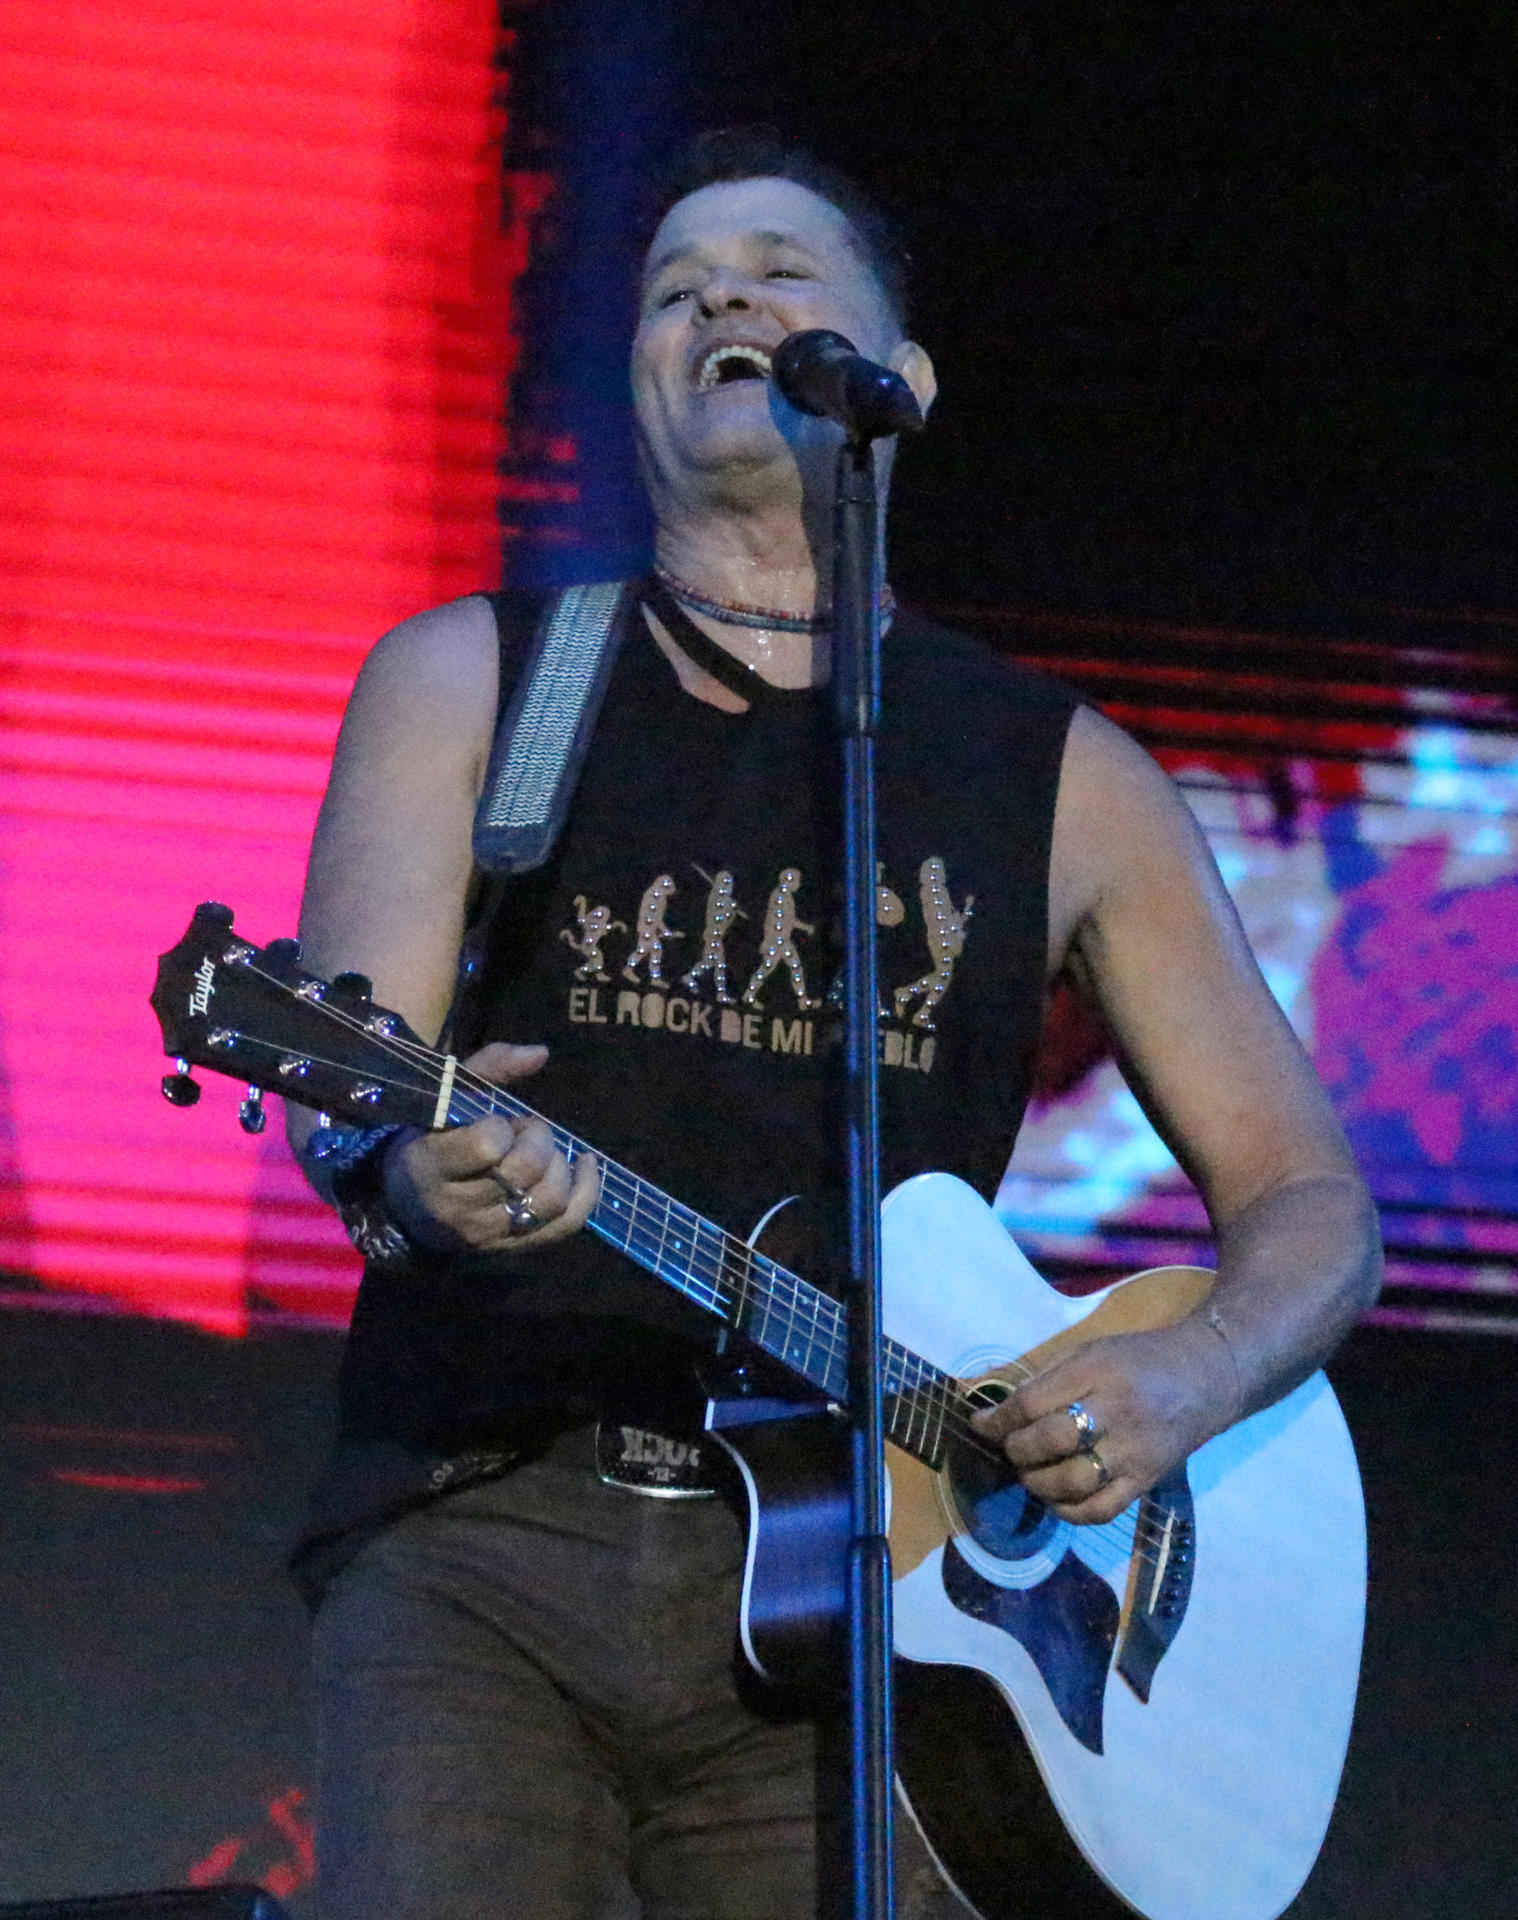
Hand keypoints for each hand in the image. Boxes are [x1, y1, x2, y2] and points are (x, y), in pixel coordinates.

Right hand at [383, 1042, 598, 1255]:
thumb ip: (489, 1068)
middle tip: (525, 1131)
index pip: (486, 1146)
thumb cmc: (429, 1143)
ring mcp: (487, 1235)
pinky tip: (583, 1164)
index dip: (500, 1125)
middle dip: (537, 1139)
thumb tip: (541, 1053)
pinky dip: (586, 1192)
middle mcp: (457, 1209)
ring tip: (544, 1152)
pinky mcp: (513, 1249)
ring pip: (550, 1200)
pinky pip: (566, 1225)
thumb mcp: (445, 1100)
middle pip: (524, 1171)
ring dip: (559, 1165)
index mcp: (430, 1167)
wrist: (406, 1209)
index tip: (494, 1121)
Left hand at [970, 1320, 1234, 1524]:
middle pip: (1051, 1441)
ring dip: (1037, 1484)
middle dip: (1017, 1450)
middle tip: (1009, 1449)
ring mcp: (1134, 1451)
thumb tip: (997, 1410)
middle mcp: (1117, 1412)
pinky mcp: (1147, 1480)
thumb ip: (1047, 1378)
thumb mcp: (1092, 1350)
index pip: (1034, 1402)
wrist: (1207, 1378)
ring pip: (1073, 1481)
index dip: (999, 1418)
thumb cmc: (1139, 1359)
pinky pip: (1101, 1509)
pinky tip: (1055, 1499)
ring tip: (1029, 1474)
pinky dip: (1069, 1512)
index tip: (979, 1424)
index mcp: (1098, 1370)